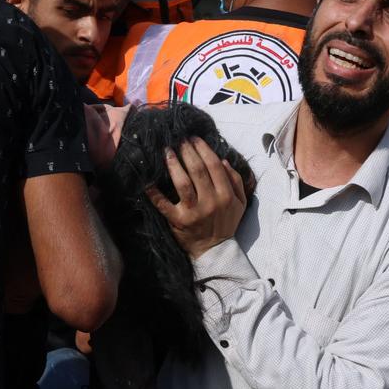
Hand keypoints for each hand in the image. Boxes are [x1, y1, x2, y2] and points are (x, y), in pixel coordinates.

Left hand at [147, 137, 246, 259]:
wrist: (214, 250)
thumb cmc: (226, 223)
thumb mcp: (240, 203)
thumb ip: (236, 181)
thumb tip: (223, 160)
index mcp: (226, 195)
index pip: (214, 166)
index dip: (203, 149)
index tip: (194, 138)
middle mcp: (210, 202)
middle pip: (198, 170)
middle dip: (187, 151)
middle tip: (179, 139)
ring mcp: (193, 212)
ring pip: (182, 183)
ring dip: (174, 164)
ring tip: (167, 151)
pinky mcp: (178, 221)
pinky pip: (164, 205)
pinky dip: (154, 193)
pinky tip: (148, 181)